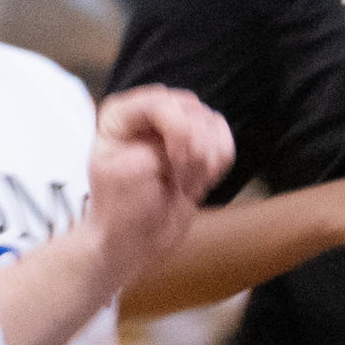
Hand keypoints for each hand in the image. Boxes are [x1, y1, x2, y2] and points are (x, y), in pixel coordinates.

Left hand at [88, 84, 234, 288]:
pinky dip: (220, 162)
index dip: (177, 132)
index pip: (161, 102)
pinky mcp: (198, 145)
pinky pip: (224, 138)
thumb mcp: (128, 171)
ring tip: (184, 184)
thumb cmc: (121, 210)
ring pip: (212, 122)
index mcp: (120, 115)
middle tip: (179, 181)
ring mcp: (174, 128)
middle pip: (191, 110)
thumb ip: (158, 144)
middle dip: (193, 150)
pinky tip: (199, 181)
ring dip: (206, 160)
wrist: (136, 242)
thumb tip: (191, 134)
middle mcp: (147, 115)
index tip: (174, 166)